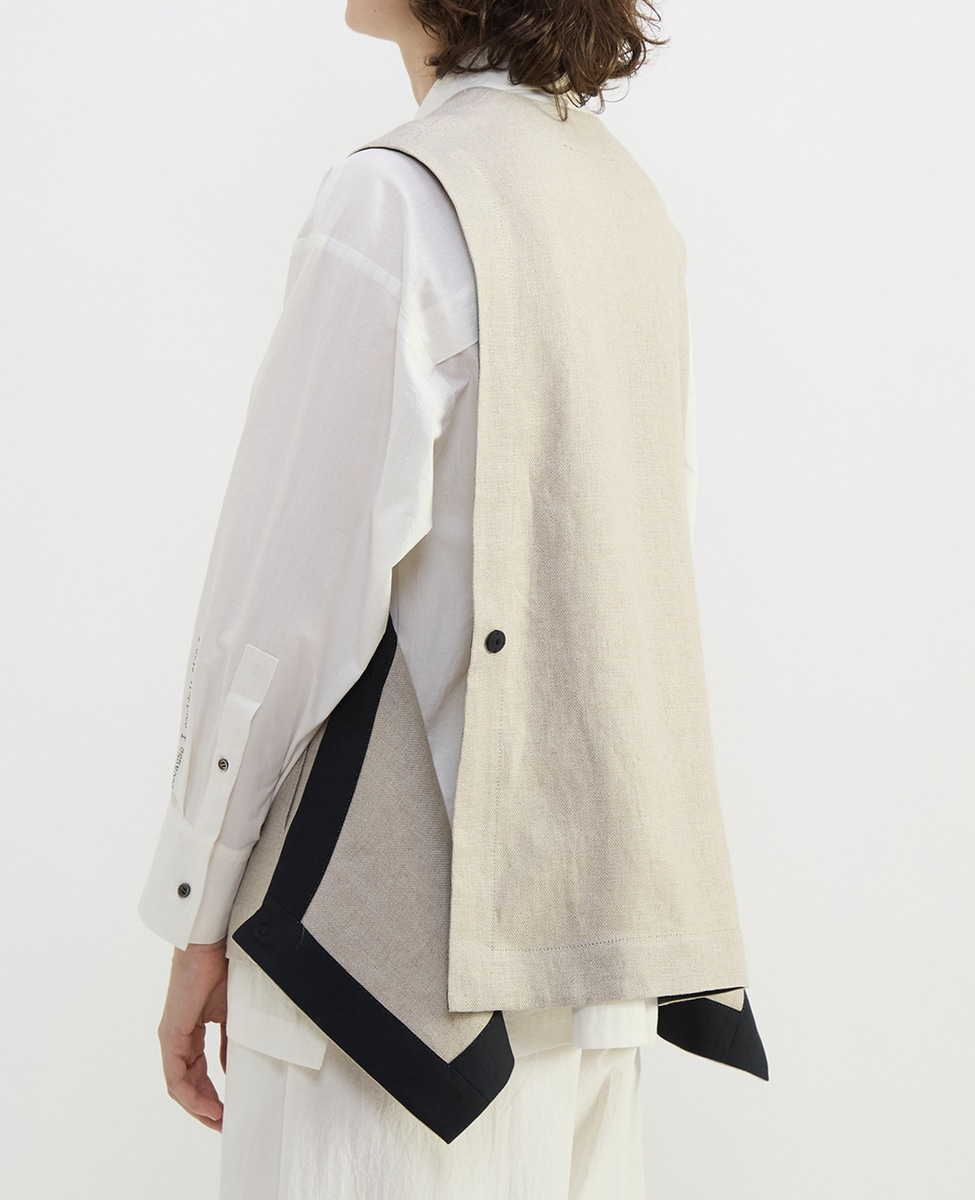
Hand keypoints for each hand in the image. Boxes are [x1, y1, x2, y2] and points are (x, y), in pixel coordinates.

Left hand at [157, 938, 228, 1130]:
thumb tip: (230, 1069)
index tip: (228, 1111)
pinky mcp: (172, 1035)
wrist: (210, 942)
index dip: (210, 1095)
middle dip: (205, 1108)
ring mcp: (171, 1038)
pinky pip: (177, 1077)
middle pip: (185, 1086)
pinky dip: (193, 1096)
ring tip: (219, 1121)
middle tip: (225, 1124)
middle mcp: (175, 1039)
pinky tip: (210, 1106)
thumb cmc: (220, 967)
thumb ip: (228, 1042)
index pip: (195, 1074)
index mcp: (189, 1031)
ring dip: (199, 1107)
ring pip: (179, 1086)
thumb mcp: (230, 1012)